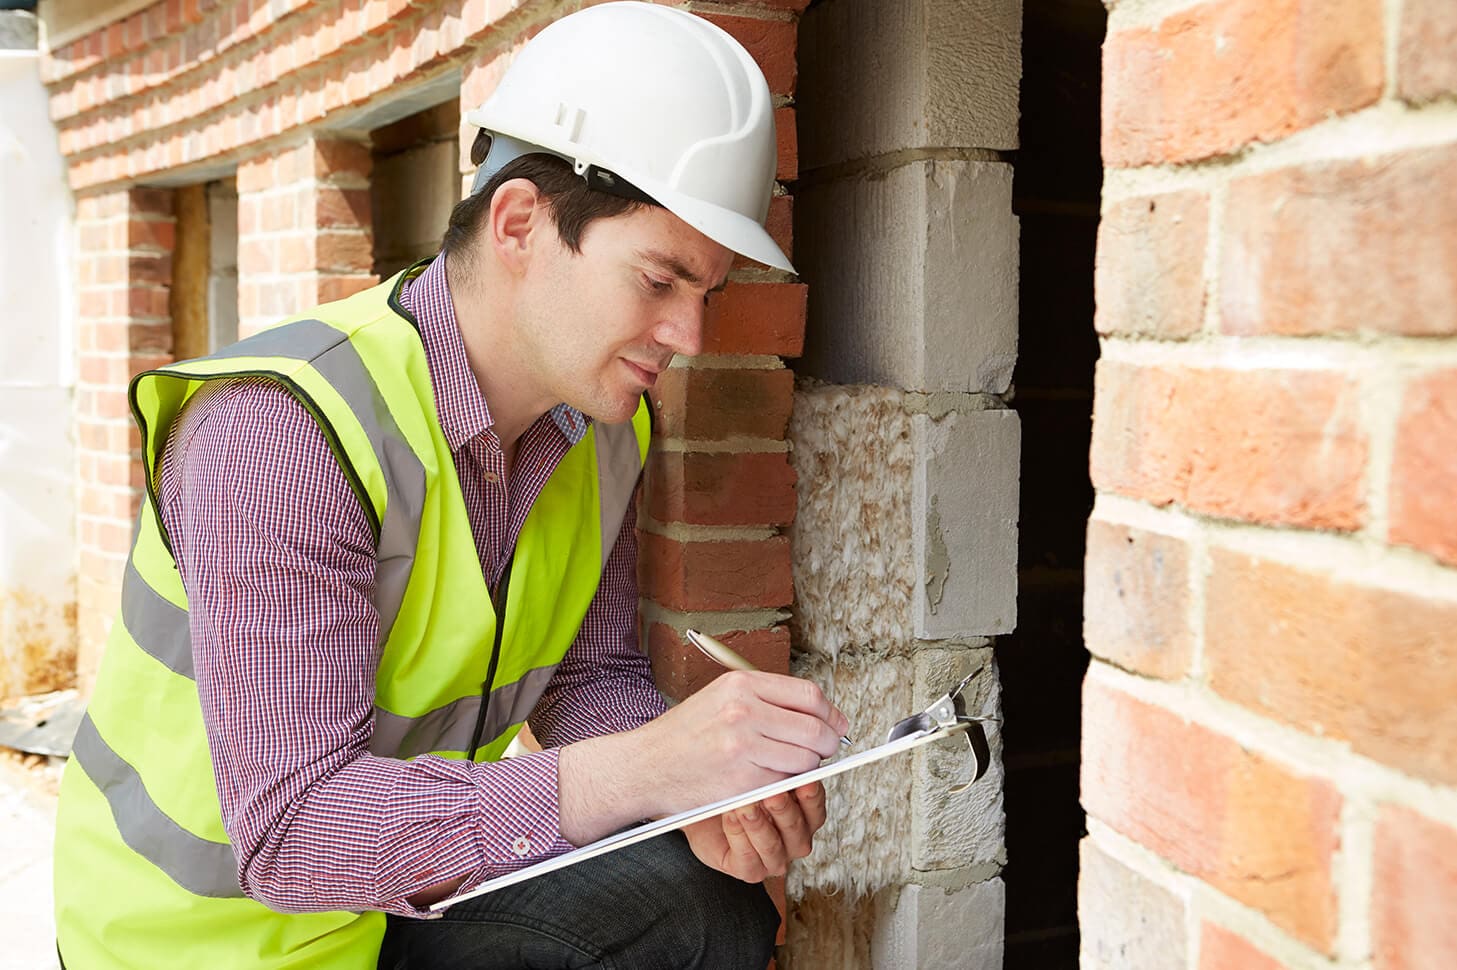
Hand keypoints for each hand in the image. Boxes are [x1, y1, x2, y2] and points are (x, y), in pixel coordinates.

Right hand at [557, 671, 847, 844]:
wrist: (644, 766)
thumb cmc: (683, 734)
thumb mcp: (721, 698)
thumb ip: (766, 700)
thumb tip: (817, 713)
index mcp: (741, 685)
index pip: (808, 695)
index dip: (830, 713)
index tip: (835, 725)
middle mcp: (743, 711)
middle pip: (814, 728)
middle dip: (827, 744)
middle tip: (824, 751)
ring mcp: (742, 747)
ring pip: (804, 760)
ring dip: (806, 768)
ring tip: (789, 766)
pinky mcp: (741, 781)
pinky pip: (783, 784)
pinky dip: (783, 785)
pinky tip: (769, 781)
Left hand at [683, 782, 827, 881]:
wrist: (702, 806)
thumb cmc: (734, 788)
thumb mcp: (758, 773)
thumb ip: (778, 768)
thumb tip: (791, 750)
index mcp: (803, 816)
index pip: (815, 809)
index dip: (812, 797)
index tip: (805, 781)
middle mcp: (792, 840)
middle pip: (798, 830)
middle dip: (785, 811)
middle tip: (773, 793)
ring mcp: (772, 858)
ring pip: (773, 847)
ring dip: (759, 825)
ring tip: (745, 805)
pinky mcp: (749, 870)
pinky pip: (748, 858)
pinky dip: (738, 835)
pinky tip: (730, 816)